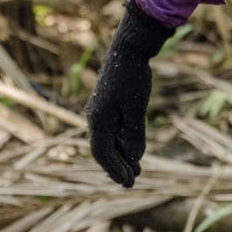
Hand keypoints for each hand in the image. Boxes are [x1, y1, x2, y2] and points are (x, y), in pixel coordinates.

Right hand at [85, 2, 174, 186]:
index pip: (102, 153)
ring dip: (121, 155)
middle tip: (132, 182)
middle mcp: (95, 117)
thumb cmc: (133, 77)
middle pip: (104, 149)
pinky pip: (113, 129)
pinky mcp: (110, 104)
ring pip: (109, 140)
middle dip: (117, 166)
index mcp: (98, 119)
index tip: (127, 183)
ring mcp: (101, 110)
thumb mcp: (136, 107)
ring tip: (136, 170)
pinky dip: (123, 141)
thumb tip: (135, 158)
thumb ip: (134, 134)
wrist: (130, 48)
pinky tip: (133, 149)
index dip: (114, 170)